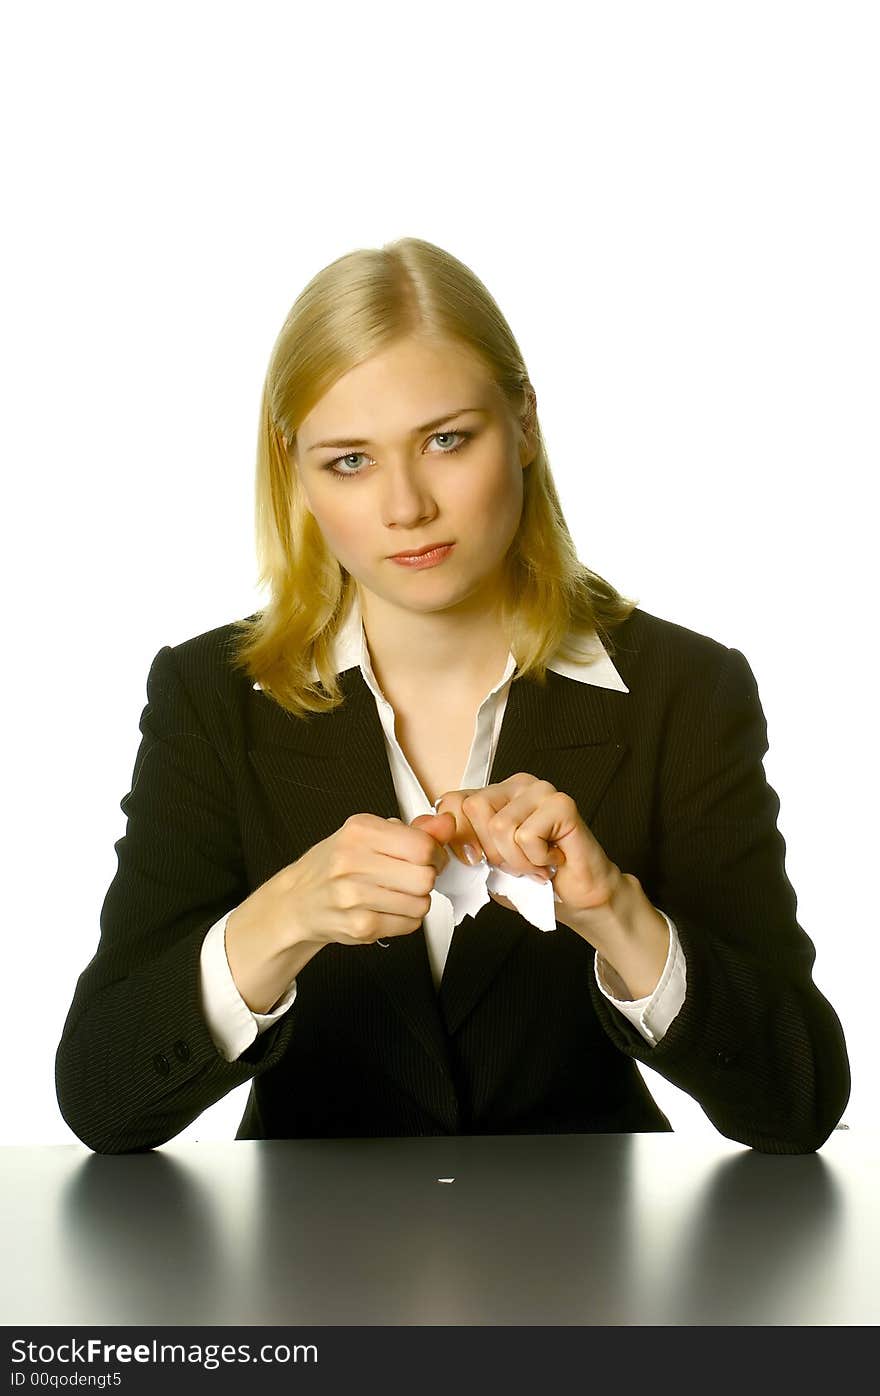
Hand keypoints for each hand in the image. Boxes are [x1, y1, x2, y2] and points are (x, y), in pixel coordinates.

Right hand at [278, 812, 449, 948]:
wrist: (298, 900)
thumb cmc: (335, 865)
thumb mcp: (370, 836)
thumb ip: (413, 830)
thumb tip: (447, 823)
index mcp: (359, 830)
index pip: (422, 845)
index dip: (435, 854)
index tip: (429, 857)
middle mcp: (352, 860)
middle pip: (425, 877)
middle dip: (427, 879)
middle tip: (412, 877)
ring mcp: (353, 896)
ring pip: (421, 903)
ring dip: (417, 901)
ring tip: (397, 894)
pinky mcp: (358, 925)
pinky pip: (409, 924)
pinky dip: (406, 919)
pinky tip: (388, 909)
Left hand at [410, 773, 623, 929]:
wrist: (575, 899)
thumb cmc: (530, 881)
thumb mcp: (480, 866)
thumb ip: (451, 844)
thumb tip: (421, 828)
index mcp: (492, 795)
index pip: (451, 802)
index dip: (458, 839)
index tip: (478, 861)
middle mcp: (514, 785)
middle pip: (474, 810)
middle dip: (491, 851)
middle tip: (515, 862)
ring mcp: (539, 790)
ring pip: (501, 826)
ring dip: (516, 861)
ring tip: (535, 863)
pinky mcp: (561, 803)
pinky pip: (527, 836)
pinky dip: (537, 860)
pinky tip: (551, 859)